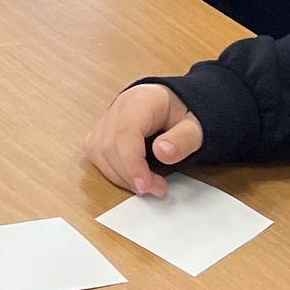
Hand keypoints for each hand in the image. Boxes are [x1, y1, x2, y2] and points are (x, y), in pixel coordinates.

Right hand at [83, 84, 204, 196]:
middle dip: (129, 174)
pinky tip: (130, 177)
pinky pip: (95, 153)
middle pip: (108, 145)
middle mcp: (118, 108)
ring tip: (146, 184)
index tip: (147, 185)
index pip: (125, 132)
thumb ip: (182, 139)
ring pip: (98, 151)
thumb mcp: (194, 127)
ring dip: (120, 176)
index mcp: (140, 101)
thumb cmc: (180, 115)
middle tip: (156, 188)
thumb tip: (162, 153)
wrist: (171, 105)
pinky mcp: (100, 132)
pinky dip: (110, 170)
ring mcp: (106, 119)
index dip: (132, 163)